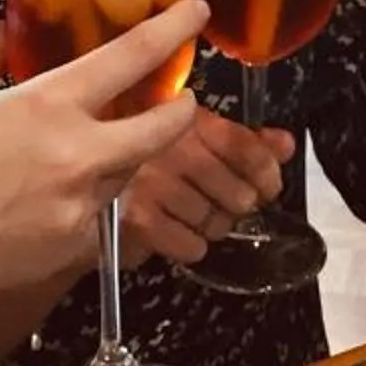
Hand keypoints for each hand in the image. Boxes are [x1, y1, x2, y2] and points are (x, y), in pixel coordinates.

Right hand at [0, 2, 207, 355]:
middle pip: (160, 130)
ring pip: (127, 176)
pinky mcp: (71, 249)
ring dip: (123, 160)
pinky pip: (99, 219)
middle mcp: (77, 154)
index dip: (172, 32)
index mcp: (48, 104)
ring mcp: (79, 207)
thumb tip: (9, 29)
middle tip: (182, 101)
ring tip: (96, 152)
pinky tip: (57, 200)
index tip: (196, 15)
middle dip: (180, 112)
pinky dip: (90, 204)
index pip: (131, 59)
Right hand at [118, 110, 293, 267]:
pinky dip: (191, 245)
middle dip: (238, 205)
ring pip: (217, 223)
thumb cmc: (142, 162)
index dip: (266, 172)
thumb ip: (243, 140)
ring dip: (214, 226)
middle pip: (238, 193)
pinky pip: (192, 246)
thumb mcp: (191, 137)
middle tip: (223, 203)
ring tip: (193, 215)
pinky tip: (175, 231)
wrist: (81, 185)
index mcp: (186, 119)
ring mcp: (153, 185)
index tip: (268, 187)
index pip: (245, 147)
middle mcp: (171, 148)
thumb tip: (285, 145)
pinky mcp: (139, 222)